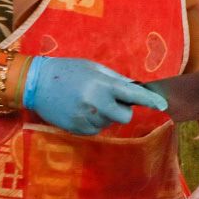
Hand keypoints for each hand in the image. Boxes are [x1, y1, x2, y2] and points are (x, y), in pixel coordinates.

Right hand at [22, 57, 166, 135]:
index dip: (150, 101)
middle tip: (111, 99)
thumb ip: (116, 80)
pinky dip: (94, 121)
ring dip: (106, 114)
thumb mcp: (94, 68)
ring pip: (110, 123)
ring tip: (88, 100)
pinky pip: (96, 129)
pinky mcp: (77, 130)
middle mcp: (95, 104)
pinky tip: (81, 109)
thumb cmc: (68, 71)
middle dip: (123, 110)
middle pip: (125, 117)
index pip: (133, 95)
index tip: (163, 105)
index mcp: (102, 85)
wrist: (36, 83)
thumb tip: (136, 89)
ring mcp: (86, 119)